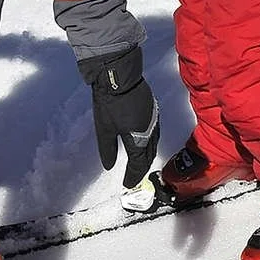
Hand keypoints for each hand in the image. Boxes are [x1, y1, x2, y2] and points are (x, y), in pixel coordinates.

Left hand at [79, 47, 160, 186]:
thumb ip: (108, 150)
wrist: (119, 76)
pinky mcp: (153, 110)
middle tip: (134, 176)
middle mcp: (150, 131)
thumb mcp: (104, 129)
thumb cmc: (109, 103)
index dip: (133, 175)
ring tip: (140, 163)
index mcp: (138, 138)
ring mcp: (154, 119)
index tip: (127, 183)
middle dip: (142, 168)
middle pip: (149, 155)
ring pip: (154, 143)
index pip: (138, 163)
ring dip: (148, 155)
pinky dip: (150, 143)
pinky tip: (145, 142)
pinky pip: (155, 132)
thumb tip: (110, 166)